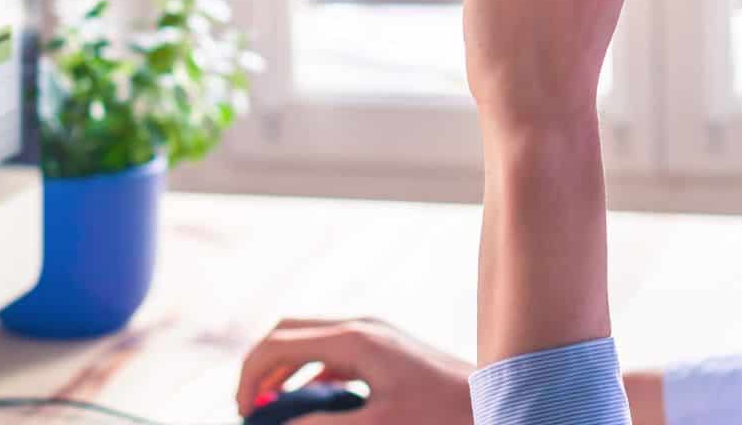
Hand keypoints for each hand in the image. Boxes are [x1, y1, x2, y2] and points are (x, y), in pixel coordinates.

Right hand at [235, 317, 472, 421]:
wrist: (497, 400)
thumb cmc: (442, 414)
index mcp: (353, 339)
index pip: (278, 342)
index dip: (250, 375)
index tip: (245, 412)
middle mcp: (360, 327)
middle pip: (288, 332)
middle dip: (261, 366)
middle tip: (251, 407)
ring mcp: (374, 334)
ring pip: (309, 339)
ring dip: (285, 369)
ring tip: (273, 407)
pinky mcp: (385, 348)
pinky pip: (333, 351)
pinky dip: (310, 373)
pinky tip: (314, 404)